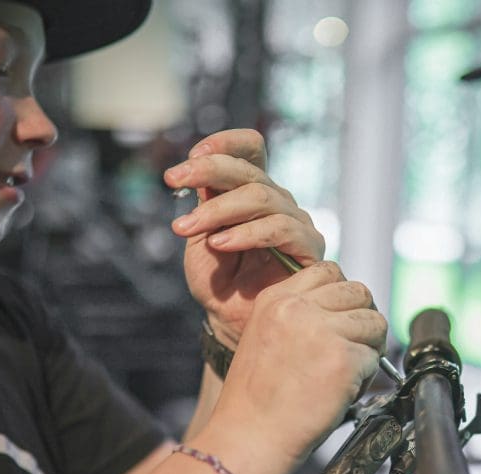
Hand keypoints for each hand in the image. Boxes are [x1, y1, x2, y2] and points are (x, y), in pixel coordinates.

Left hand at [164, 129, 323, 346]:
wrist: (232, 324)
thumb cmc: (218, 281)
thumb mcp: (200, 235)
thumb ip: (204, 202)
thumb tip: (197, 168)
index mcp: (252, 192)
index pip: (251, 149)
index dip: (225, 142)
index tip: (192, 155)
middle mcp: (278, 202)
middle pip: (250, 171)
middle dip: (207, 171)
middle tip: (172, 180)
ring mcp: (296, 223)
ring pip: (261, 198)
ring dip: (218, 209)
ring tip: (186, 228)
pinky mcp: (308, 248)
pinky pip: (280, 229)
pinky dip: (246, 233)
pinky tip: (219, 243)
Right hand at [202, 261, 386, 471]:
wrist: (250, 436)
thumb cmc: (258, 399)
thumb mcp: (266, 337)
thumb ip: (301, 315)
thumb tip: (345, 309)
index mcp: (276, 298)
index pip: (328, 271)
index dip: (342, 297)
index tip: (340, 322)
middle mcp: (298, 308)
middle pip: (358, 292)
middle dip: (362, 319)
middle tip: (353, 347)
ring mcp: (322, 331)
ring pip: (374, 322)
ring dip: (369, 347)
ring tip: (347, 372)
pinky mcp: (342, 359)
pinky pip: (374, 357)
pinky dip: (366, 376)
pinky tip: (342, 391)